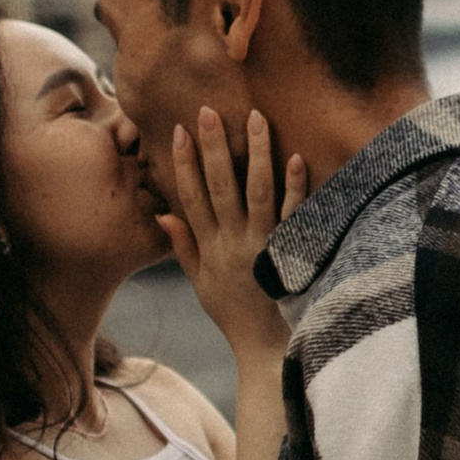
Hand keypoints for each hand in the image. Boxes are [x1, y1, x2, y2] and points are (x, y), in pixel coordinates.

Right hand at [157, 106, 305, 366]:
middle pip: (220, 186)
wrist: (267, 350)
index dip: (182, 163)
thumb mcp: (200, 283)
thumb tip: (163, 212)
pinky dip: (295, 186)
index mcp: (208, 247)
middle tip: (208, 109)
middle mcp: (232, 243)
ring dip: (255, 153)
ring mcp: (262, 247)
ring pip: (257, 191)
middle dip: (213, 146)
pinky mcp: (289, 254)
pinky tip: (296, 157)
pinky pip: (293, 215)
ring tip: (255, 117)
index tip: (177, 131)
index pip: (190, 196)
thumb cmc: (234, 315)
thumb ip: (183, 246)